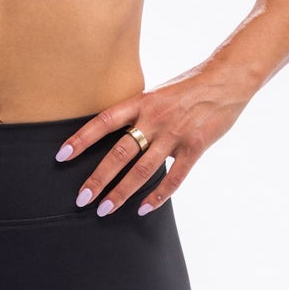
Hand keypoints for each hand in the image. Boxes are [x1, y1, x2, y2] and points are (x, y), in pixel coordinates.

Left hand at [55, 67, 256, 215]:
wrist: (226, 80)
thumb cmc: (188, 87)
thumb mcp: (156, 94)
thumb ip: (136, 114)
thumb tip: (111, 134)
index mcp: (142, 102)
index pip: (104, 121)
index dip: (82, 138)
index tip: (62, 156)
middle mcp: (155, 119)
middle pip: (120, 153)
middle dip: (98, 178)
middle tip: (81, 198)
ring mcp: (175, 134)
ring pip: (143, 170)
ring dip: (121, 193)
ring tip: (104, 209)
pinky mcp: (195, 147)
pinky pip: (174, 178)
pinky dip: (157, 196)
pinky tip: (143, 209)